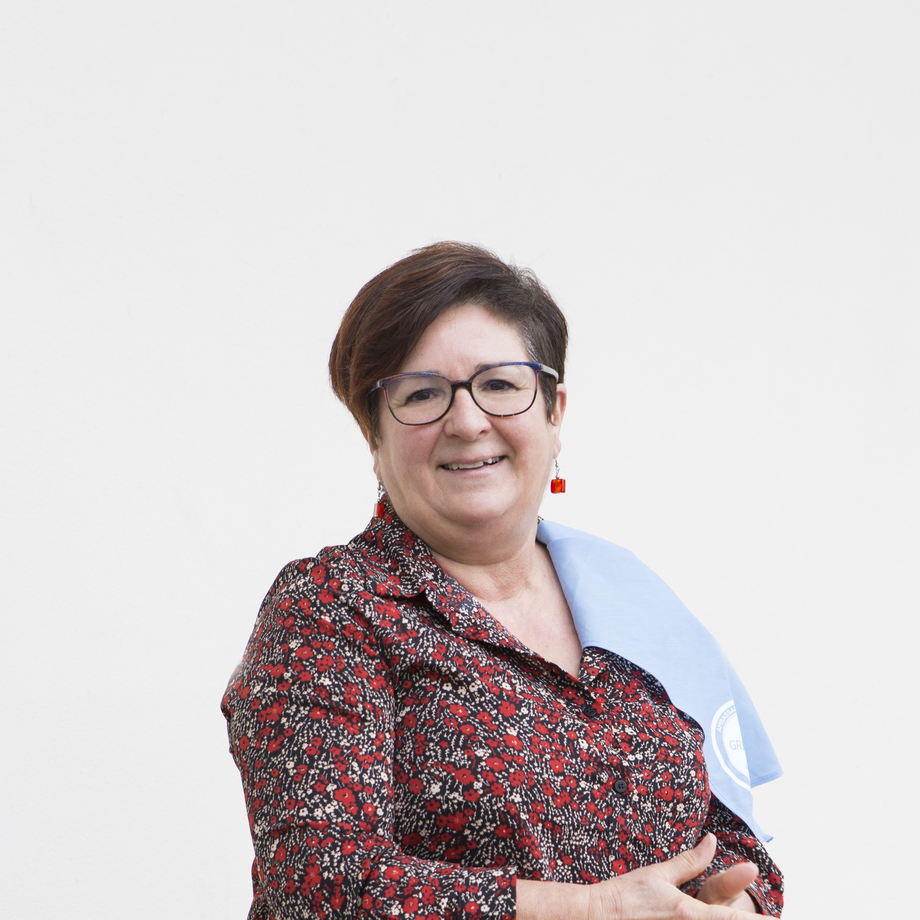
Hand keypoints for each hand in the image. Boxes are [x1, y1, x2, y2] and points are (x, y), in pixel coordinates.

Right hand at [584, 834, 758, 919]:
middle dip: (741, 917)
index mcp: (691, 914)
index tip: (778, 919)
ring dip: (722, 917)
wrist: (599, 915)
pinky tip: (694, 917)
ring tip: (717, 910)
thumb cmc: (628, 894)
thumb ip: (691, 861)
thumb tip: (712, 841)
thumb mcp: (660, 874)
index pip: (733, 919)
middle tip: (767, 913)